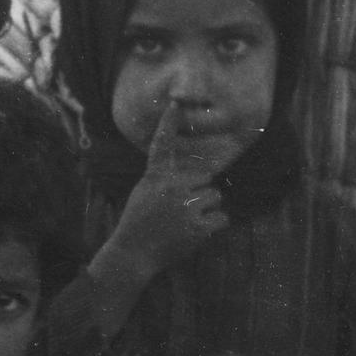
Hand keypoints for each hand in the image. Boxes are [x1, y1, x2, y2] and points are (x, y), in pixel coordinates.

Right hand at [111, 101, 227, 276]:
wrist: (134, 251)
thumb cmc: (139, 221)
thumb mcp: (145, 192)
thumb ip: (165, 179)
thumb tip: (194, 176)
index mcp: (156, 177)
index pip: (162, 145)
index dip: (168, 123)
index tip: (174, 103)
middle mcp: (171, 187)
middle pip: (206, 180)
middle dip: (201, 194)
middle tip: (183, 210)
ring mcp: (185, 207)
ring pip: (215, 197)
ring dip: (208, 210)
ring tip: (189, 221)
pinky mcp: (197, 227)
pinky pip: (221, 218)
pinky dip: (215, 226)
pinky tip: (199, 232)